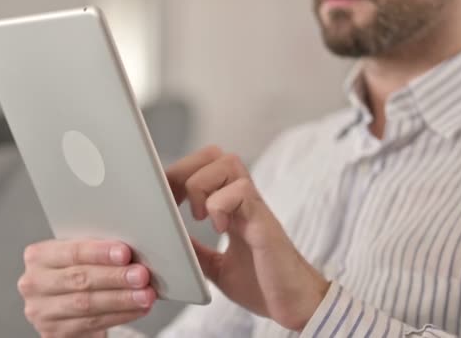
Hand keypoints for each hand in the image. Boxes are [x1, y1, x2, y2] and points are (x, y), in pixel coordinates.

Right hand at [18, 240, 155, 337]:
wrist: (64, 305)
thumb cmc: (77, 273)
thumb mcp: (79, 257)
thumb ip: (97, 251)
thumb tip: (132, 250)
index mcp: (39, 256)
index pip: (72, 252)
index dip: (100, 253)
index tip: (125, 253)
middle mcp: (34, 283)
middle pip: (80, 279)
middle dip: (115, 277)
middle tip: (141, 275)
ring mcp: (42, 311)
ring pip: (87, 304)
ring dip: (122, 299)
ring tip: (145, 294)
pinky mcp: (54, 332)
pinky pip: (92, 323)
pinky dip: (120, 315)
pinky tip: (137, 309)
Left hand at [166, 146, 329, 331]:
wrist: (295, 306)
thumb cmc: (262, 286)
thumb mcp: (215, 267)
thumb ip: (196, 251)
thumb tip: (170, 242)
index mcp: (231, 208)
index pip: (204, 168)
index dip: (180, 175)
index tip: (164, 199)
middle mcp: (243, 201)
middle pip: (214, 154)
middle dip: (187, 171)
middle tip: (179, 203)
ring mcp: (254, 208)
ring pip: (227, 162)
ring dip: (203, 185)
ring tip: (200, 216)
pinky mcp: (263, 222)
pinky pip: (240, 191)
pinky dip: (220, 205)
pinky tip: (220, 228)